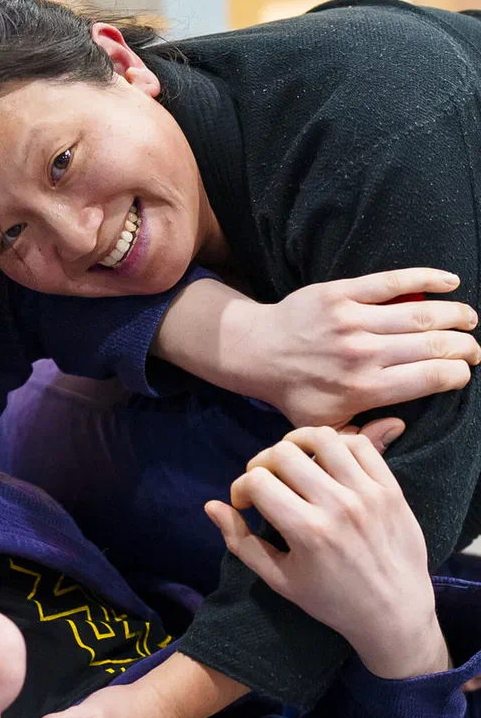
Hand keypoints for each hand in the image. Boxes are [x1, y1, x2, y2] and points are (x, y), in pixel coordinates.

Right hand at [205, 426, 449, 679]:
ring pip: (322, 438)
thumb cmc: (332, 602)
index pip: (258, 480)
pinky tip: (325, 460)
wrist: (395, 615)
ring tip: (292, 461)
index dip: (241, 488)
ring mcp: (368, 493)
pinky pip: (360, 444)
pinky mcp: (390, 488)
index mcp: (307, 531)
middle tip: (265, 483)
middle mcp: (337, 505)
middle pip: (283, 453)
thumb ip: (242, 542)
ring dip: (296, 443)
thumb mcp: (280, 580)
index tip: (245, 504)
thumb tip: (211, 506)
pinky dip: (336, 444)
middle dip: (262, 464)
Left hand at [242, 269, 478, 427]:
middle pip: (433, 345)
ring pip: (420, 314)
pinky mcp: (342, 293)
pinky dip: (427, 279)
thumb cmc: (295, 393)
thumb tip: (400, 428)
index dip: (457, 374)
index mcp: (365, 388)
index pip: (430, 378)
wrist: (258, 352)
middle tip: (473, 348)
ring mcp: (353, 320)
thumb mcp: (324, 428)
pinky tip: (450, 282)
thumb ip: (362, 438)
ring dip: (454, 314)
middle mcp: (363, 353)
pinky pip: (393, 282)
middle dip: (464, 346)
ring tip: (470, 319)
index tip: (463, 373)